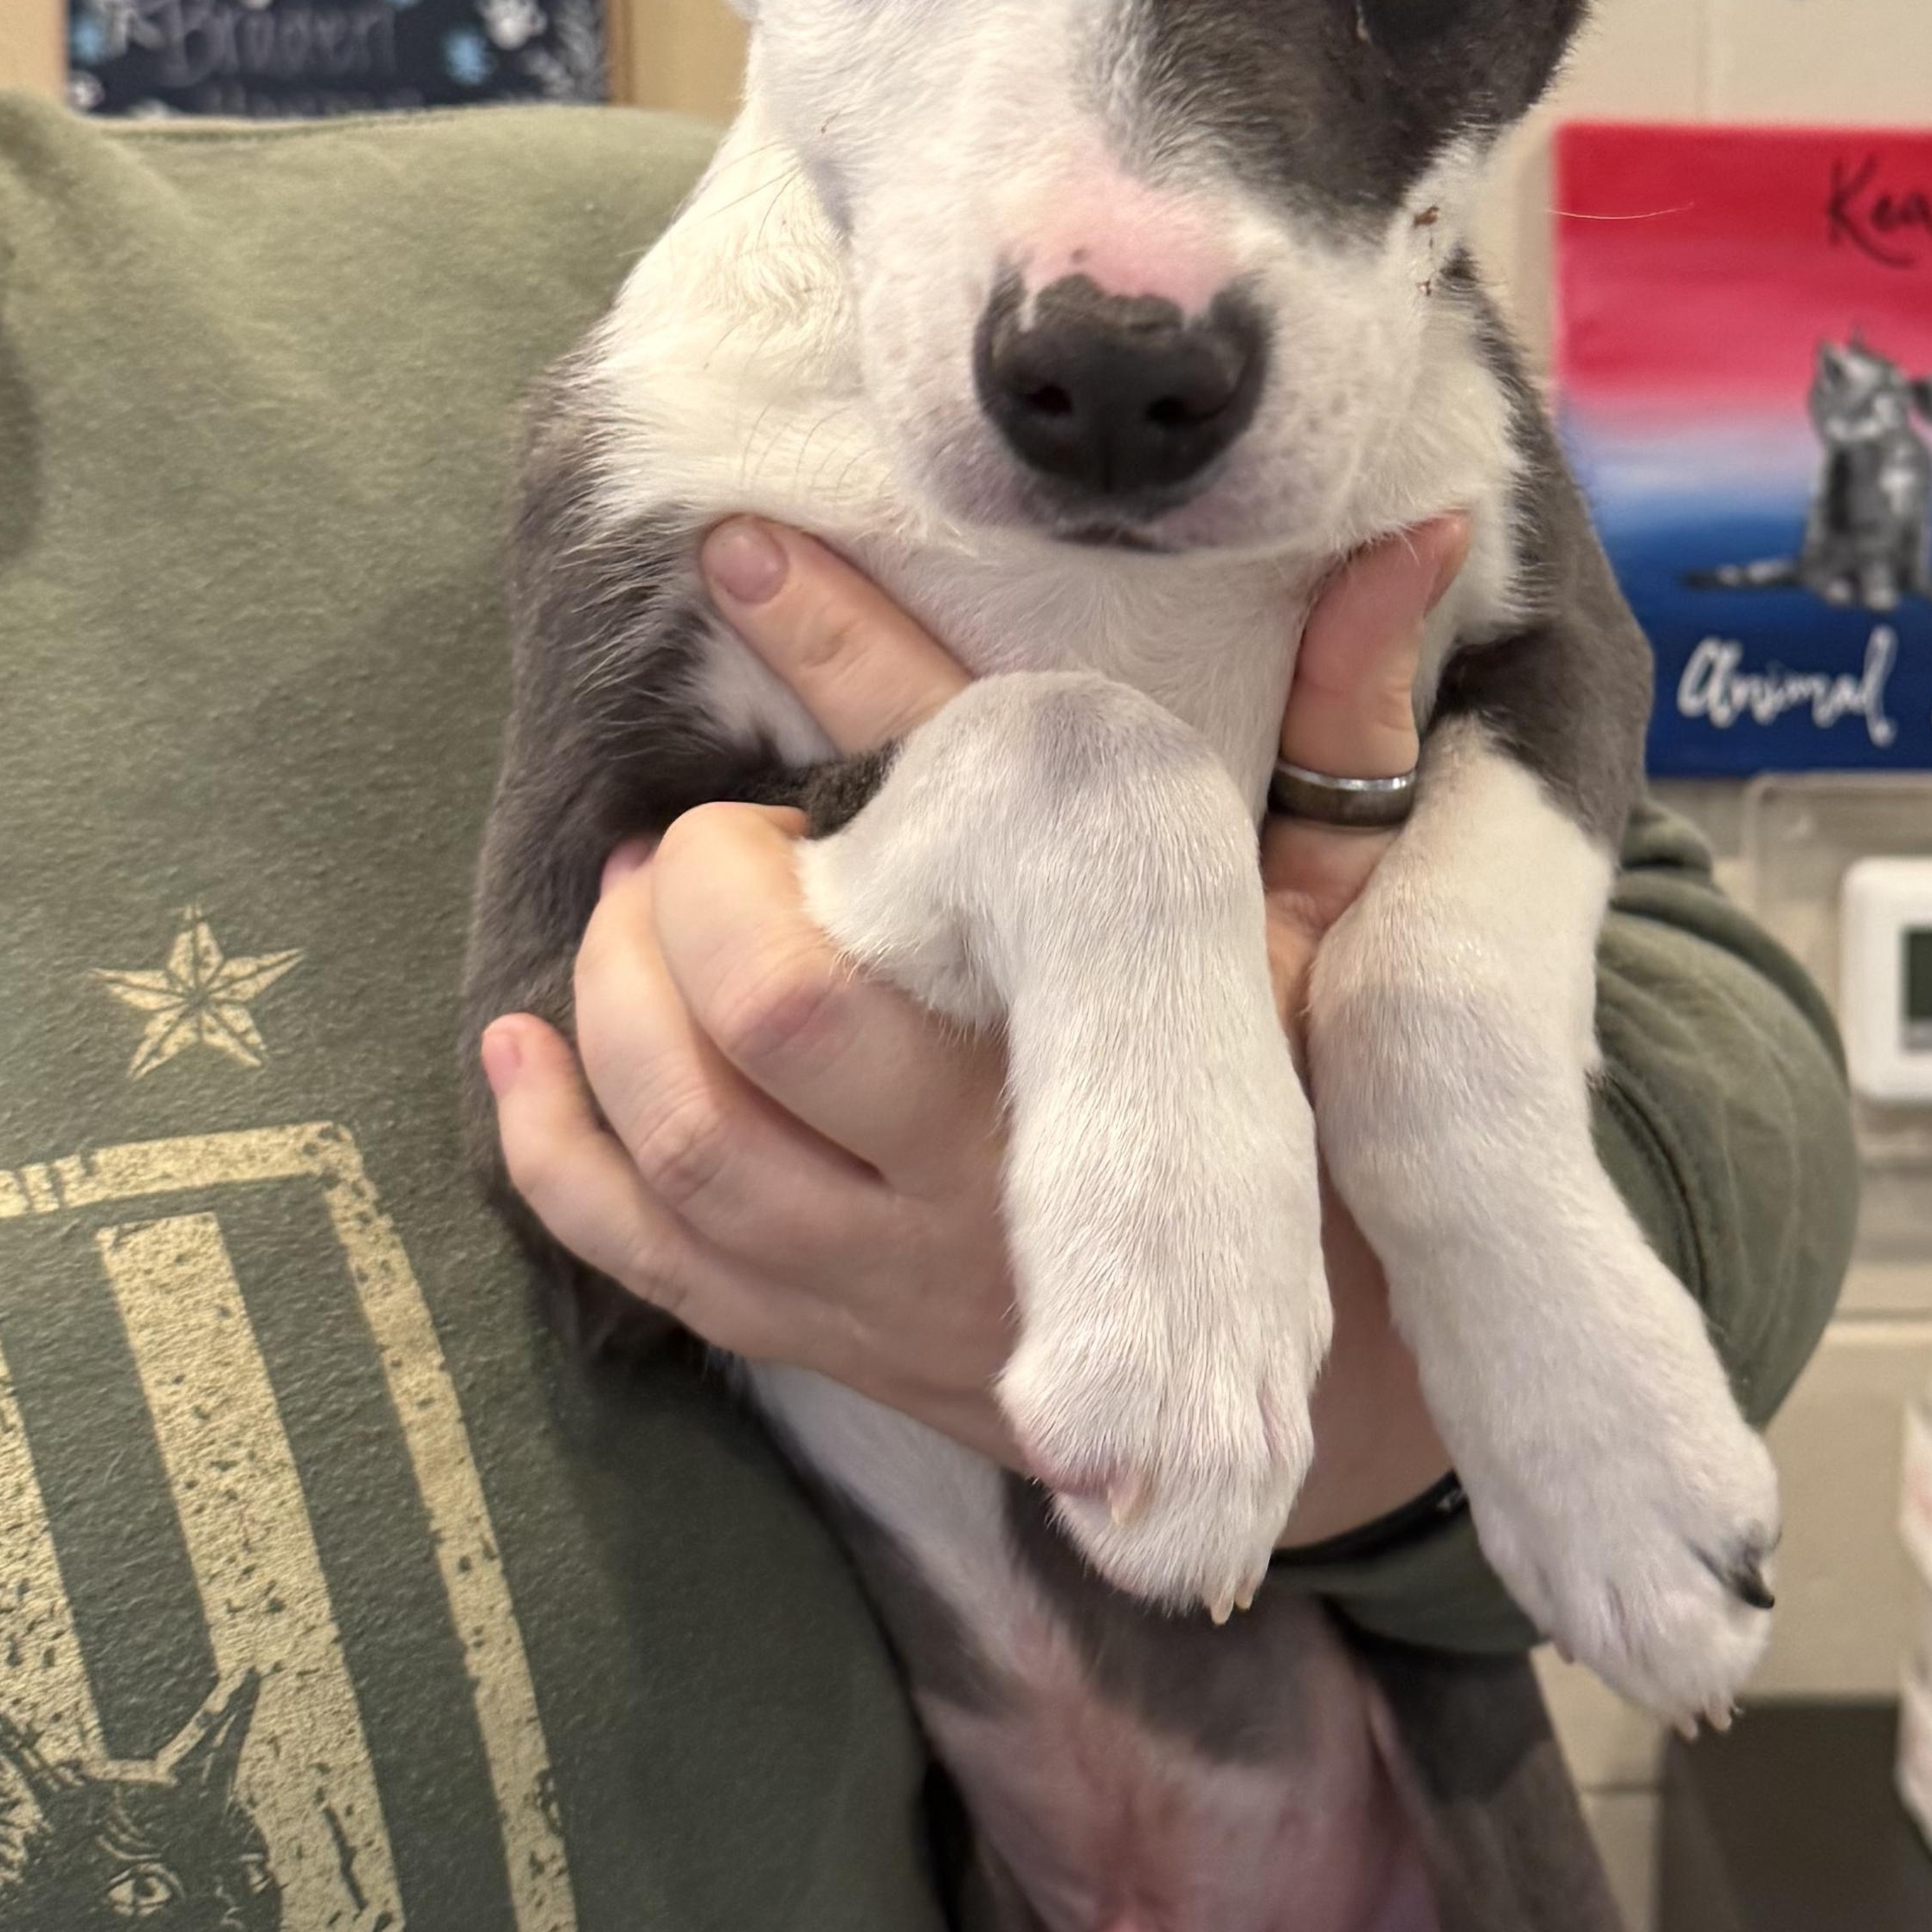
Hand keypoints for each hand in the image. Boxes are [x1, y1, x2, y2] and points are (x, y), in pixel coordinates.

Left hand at [483, 509, 1468, 1541]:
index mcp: (1112, 1018)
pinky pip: (653, 1264)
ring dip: (615, 1000)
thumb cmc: (1316, 1109)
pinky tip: (518, 1059)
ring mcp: (898, 1271)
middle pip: (772, 999)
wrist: (1321, 1390)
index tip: (742, 548)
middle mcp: (992, 1154)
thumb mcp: (1341, 921)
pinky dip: (557, 1156)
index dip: (843, 659)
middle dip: (698, 885)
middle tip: (707, 836)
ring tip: (627, 913)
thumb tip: (1413, 541)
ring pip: (689, 1135)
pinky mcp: (836, 1345)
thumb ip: (1350, 729)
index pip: (957, 807)